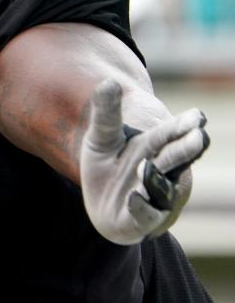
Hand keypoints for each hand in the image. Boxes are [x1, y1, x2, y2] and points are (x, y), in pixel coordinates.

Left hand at [80, 80, 209, 244]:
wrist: (103, 201)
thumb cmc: (108, 164)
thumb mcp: (102, 135)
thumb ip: (106, 112)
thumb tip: (108, 82)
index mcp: (155, 147)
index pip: (172, 134)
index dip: (184, 126)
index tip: (197, 116)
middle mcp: (161, 171)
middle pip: (176, 158)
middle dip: (187, 148)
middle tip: (198, 136)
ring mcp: (155, 197)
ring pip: (163, 188)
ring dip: (157, 178)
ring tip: (146, 165)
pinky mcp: (141, 220)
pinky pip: (144, 215)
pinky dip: (141, 206)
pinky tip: (134, 195)